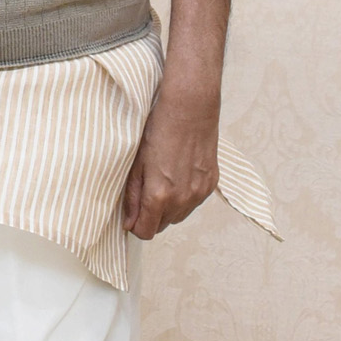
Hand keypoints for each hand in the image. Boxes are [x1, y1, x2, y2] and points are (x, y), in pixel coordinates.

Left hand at [122, 83, 219, 239]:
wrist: (190, 109)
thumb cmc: (158, 129)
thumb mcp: (137, 162)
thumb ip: (132, 196)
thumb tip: (128, 223)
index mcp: (160, 195)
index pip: (146, 232)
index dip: (136, 225)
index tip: (132, 214)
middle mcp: (182, 200)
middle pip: (162, 225)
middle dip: (151, 214)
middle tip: (146, 188)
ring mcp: (199, 194)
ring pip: (178, 216)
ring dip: (169, 206)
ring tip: (163, 178)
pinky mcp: (211, 186)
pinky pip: (193, 202)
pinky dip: (184, 195)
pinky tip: (179, 173)